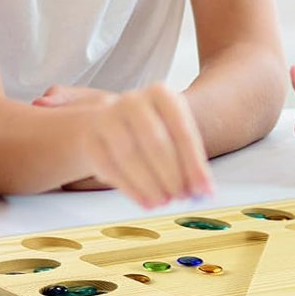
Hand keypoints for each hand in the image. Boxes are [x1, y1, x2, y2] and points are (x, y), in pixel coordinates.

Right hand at [33, 84, 213, 208]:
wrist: (112, 122)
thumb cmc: (153, 130)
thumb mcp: (174, 133)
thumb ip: (189, 160)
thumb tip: (203, 190)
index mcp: (161, 93)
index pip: (182, 130)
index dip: (194, 163)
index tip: (204, 189)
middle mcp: (133, 101)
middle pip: (155, 142)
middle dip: (172, 174)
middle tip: (182, 197)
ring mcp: (107, 117)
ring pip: (130, 155)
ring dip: (150, 184)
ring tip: (164, 201)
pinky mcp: (90, 139)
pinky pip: (110, 167)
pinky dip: (130, 189)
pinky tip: (145, 201)